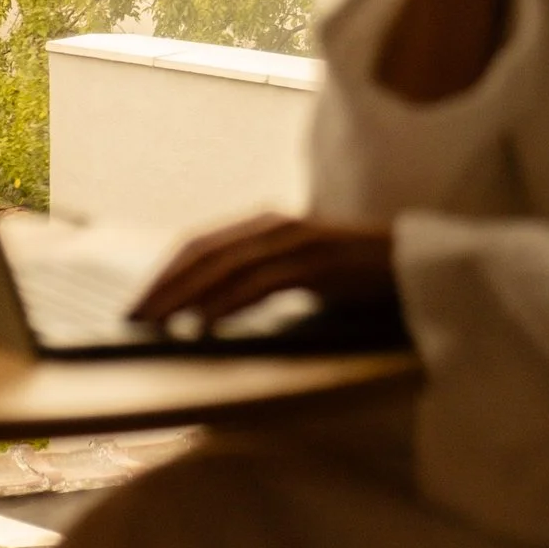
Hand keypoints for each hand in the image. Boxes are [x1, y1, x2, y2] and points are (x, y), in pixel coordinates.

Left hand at [129, 213, 396, 328]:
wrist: (414, 263)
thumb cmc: (353, 273)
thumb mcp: (298, 269)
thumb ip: (258, 274)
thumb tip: (208, 305)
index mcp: (264, 224)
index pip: (198, 246)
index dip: (164, 273)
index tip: (137, 302)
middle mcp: (273, 224)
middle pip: (202, 253)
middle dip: (163, 286)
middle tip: (133, 317)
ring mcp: (296, 240)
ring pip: (225, 267)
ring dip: (185, 296)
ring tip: (158, 323)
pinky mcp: (317, 262)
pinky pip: (261, 283)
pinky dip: (228, 303)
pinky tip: (205, 323)